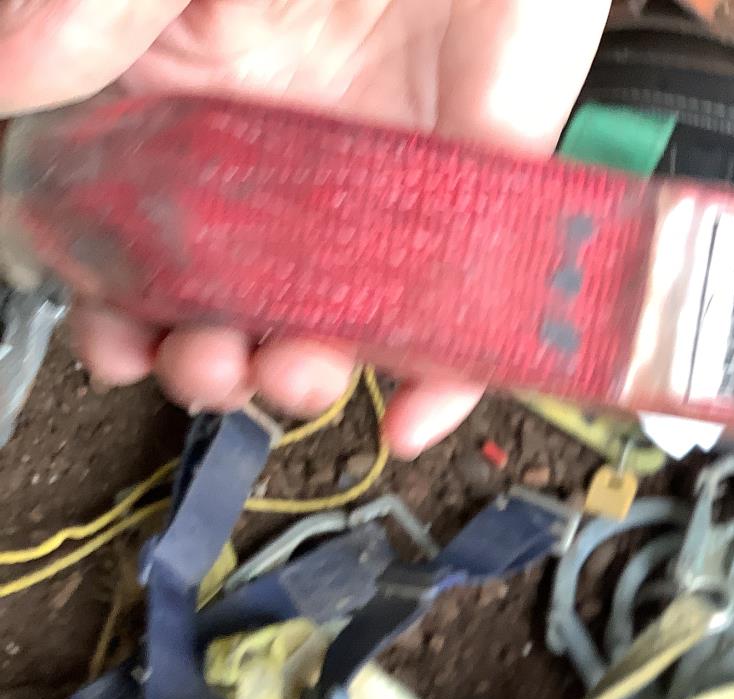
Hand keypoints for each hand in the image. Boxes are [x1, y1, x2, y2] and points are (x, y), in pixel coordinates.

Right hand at [0, 0, 608, 457]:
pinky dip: (443, 380)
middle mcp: (286, 169)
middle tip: (207, 372)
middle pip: (238, 301)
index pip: (144, 237)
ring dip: (308, 375)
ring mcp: (385, 192)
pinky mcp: (482, 201)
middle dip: (213, 360)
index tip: (117, 346)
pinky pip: (469, 311)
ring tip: (292, 378)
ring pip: (342, 319)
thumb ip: (91, 19)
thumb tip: (0, 86)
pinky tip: (410, 420)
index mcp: (196, 109)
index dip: (122, 307)